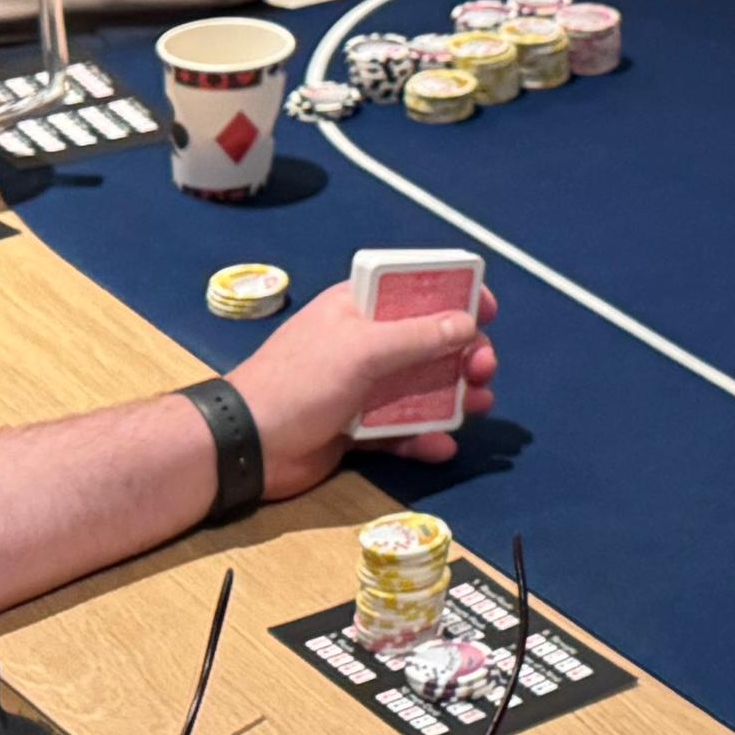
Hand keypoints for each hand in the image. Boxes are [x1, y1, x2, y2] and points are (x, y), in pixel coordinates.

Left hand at [227, 277, 498, 481]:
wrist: (247, 446)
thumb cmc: (300, 382)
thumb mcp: (362, 352)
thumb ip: (417, 337)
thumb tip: (468, 324)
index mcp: (359, 307)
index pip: (415, 288)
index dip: (454, 294)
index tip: (487, 312)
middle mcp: (365, 342)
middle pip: (428, 341)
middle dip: (463, 354)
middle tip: (484, 371)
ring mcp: (362, 386)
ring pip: (422, 386)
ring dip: (454, 396)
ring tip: (480, 408)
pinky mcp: (358, 427)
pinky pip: (401, 428)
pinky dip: (424, 436)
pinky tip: (443, 446)